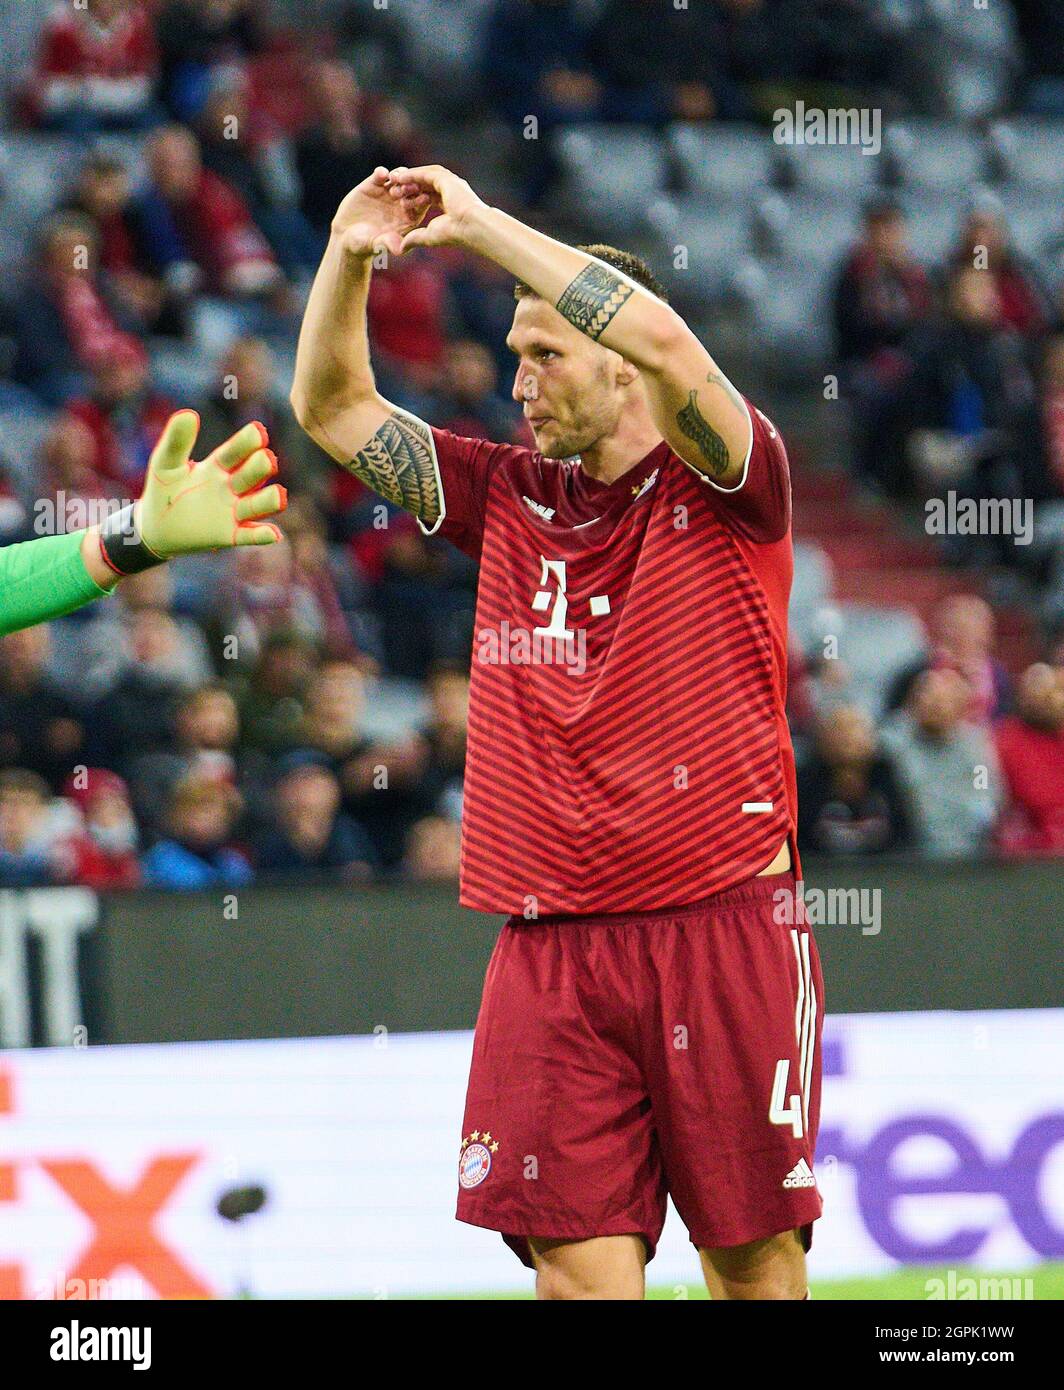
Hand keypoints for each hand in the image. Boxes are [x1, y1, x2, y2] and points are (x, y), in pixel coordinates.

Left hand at [136, 411, 286, 556]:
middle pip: (252, 474)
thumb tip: (189, 413)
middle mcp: (231, 487)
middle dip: (261, 467)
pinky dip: (262, 535)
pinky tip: (273, 534)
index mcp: (218, 466)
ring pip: (258, 504)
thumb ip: (177, 441)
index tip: (258, 432)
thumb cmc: (163, 490)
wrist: (155, 527)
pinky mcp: (230, 535)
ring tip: (278, 495)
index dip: (247, 442)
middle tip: (266, 459)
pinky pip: (250, 535)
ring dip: (269, 500)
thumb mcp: (165, 463)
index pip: (236, 451)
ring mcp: (233, 511)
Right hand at [331, 165, 432, 256]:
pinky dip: (381, 172)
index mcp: (410, 217)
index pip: (420, 206)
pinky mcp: (374, 184)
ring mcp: (388, 191)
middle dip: (411, 186)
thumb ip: (388, 244)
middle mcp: (402, 202)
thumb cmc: (366, 245)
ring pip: (399, 178)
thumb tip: (399, 251)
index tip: (423, 198)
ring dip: (399, 175)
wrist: (346, 236)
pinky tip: (381, 174)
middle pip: (412, 189)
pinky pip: (380, 174)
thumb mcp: (377, 245)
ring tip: (393, 178)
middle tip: (407, 186)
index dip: (422, 201)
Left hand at [384, 164, 488, 252]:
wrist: (470, 227)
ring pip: (424, 176)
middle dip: (409, 185)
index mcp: (450, 203)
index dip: (414, 198)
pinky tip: (400, 177)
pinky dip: (412, 174)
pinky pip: (425, 174)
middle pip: (425, 184)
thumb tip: (400, 249)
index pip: (428, 196)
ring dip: (409, 177)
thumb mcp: (429, 236)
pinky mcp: (446, 179)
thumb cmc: (454, 235)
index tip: (399, 201)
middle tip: (392, 188)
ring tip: (393, 179)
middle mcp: (451, 190)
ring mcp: (450, 183)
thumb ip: (415, 239)